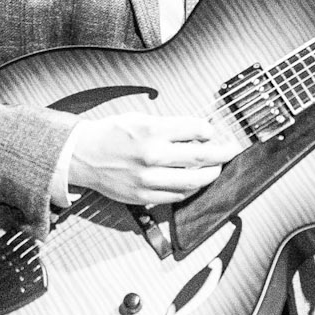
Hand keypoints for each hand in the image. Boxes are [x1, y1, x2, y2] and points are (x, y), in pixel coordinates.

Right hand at [66, 112, 236, 204]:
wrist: (83, 155)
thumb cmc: (111, 134)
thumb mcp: (140, 118)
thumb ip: (169, 126)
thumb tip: (198, 133)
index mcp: (152, 130)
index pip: (195, 129)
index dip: (210, 131)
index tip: (213, 133)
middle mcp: (152, 155)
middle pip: (200, 156)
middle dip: (222, 153)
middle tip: (231, 151)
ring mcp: (148, 179)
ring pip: (193, 180)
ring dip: (210, 174)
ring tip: (215, 168)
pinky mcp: (143, 196)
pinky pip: (177, 195)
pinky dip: (190, 189)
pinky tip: (194, 182)